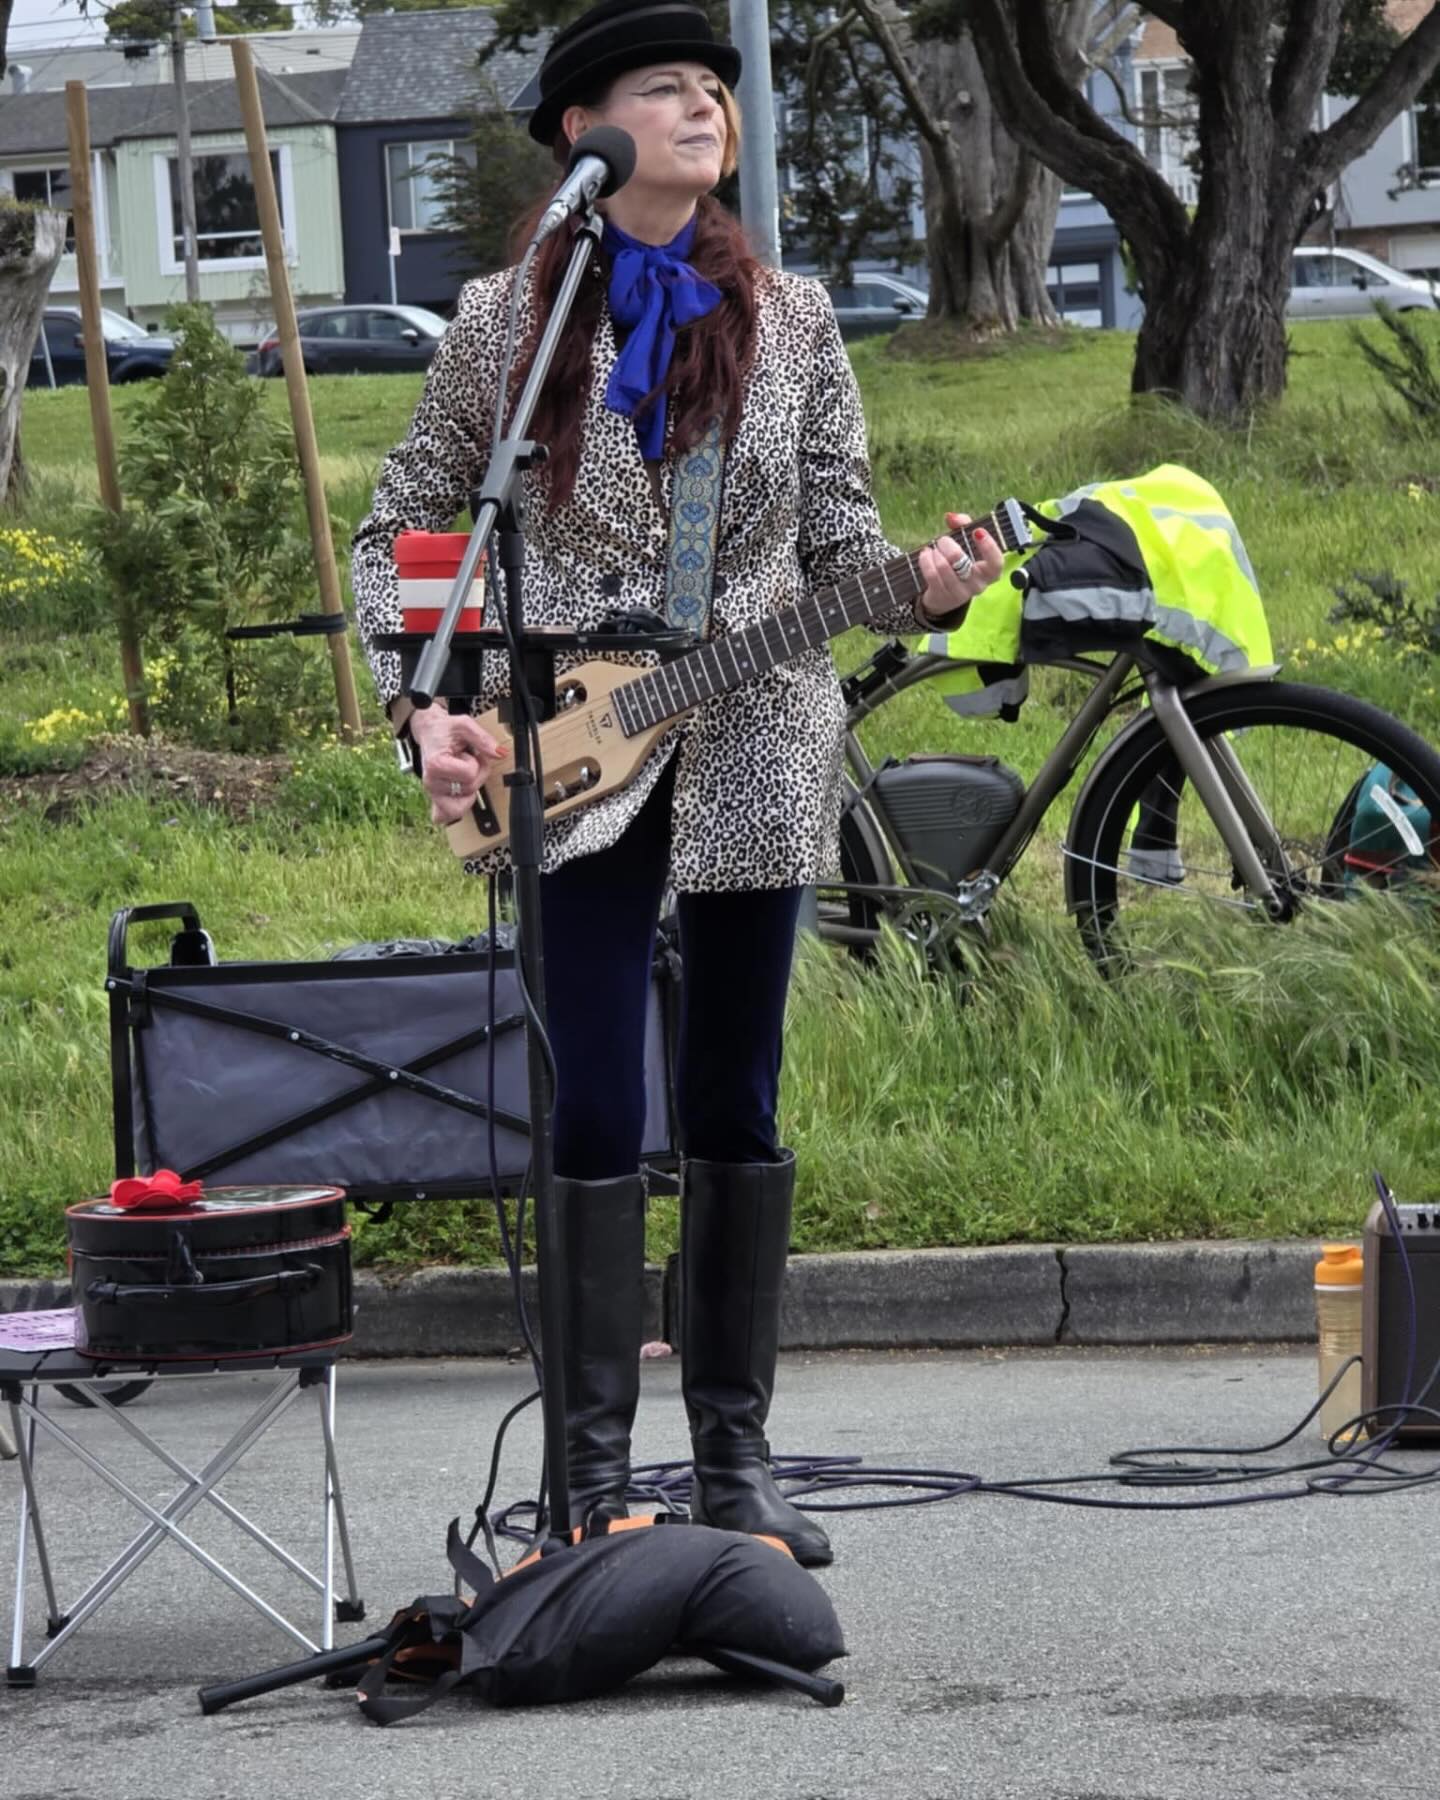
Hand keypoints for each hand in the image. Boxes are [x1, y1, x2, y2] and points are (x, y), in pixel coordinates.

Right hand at [409, 704, 508, 825]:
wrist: (430, 732)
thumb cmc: (444, 730)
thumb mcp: (464, 725)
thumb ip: (483, 739)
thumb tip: (500, 753)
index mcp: (436, 764)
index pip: (469, 774)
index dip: (475, 762)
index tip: (466, 753)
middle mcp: (431, 782)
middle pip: (469, 789)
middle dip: (476, 774)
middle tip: (466, 760)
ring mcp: (433, 793)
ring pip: (464, 804)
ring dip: (470, 789)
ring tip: (462, 773)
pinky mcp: (436, 800)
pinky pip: (447, 816)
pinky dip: (457, 808)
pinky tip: (459, 795)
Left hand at [915, 512, 1005, 621]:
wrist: (944, 594)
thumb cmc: (961, 562)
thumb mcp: (966, 542)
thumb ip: (963, 524)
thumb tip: (951, 517)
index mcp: (990, 572)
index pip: (996, 562)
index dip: (988, 546)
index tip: (977, 531)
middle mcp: (978, 585)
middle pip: (961, 561)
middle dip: (947, 544)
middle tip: (943, 540)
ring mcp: (960, 593)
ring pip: (944, 567)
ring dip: (936, 553)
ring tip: (933, 549)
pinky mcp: (943, 597)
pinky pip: (932, 575)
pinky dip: (926, 560)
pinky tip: (925, 555)